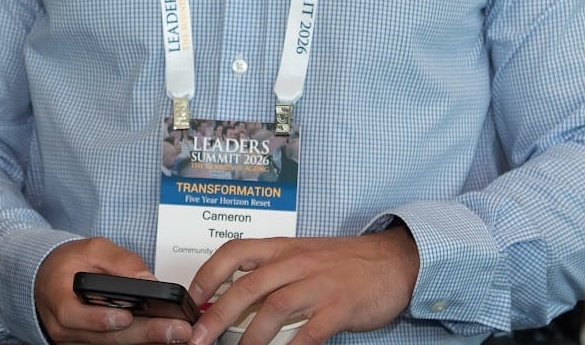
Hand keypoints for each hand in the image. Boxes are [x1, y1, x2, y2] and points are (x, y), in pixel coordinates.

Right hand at [35, 238, 194, 343]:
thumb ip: (119, 261)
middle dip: (142, 334)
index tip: (127, 316)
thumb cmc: (70, 265)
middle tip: (176, 330)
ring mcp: (76, 342)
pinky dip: (139, 343)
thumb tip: (147, 279)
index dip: (99, 319)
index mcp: (58, 298)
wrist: (52, 280)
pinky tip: (162, 337)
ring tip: (177, 334)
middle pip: (103, 338)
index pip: (72, 315)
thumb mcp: (92, 249)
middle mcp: (64, 328)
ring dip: (145, 341)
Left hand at [185, 227, 418, 344]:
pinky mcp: (340, 306)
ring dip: (250, 337)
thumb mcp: (303, 257)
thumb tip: (233, 300)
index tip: (191, 298)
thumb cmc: (343, 262)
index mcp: (282, 248)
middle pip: (247, 287)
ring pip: (274, 309)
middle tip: (199, 338)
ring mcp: (318, 284)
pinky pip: (311, 332)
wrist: (393, 261)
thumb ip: (272, 273)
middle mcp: (296, 263)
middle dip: (217, 315)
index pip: (234, 252)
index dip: (208, 273)